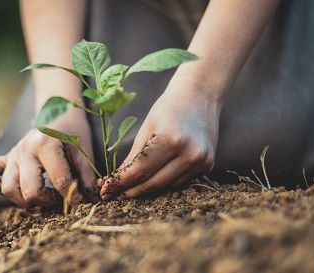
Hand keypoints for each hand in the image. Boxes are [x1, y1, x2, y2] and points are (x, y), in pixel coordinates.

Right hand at [0, 109, 97, 206]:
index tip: (80, 203)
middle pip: (29, 191)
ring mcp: (12, 155)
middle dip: (48, 201)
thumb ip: (86, 177)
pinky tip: (18, 189)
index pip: (59, 182)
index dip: (72, 197)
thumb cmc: (73, 131)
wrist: (58, 111)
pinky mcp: (5, 159)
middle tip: (60, 197)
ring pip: (8, 189)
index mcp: (46, 145)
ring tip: (42, 197)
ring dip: (25, 200)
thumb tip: (92, 202)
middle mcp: (24, 150)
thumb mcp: (84, 150)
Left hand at [98, 83, 220, 199]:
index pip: (139, 171)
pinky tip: (152, 180)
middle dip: (130, 192)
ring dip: (146, 190)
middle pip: (153, 184)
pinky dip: (164, 183)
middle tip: (112, 195)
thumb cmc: (168, 108)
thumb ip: (133, 157)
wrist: (200, 94)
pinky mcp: (208, 164)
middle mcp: (189, 153)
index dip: (120, 184)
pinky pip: (180, 181)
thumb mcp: (146, 128)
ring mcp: (201, 160)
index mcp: (170, 139)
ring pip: (166, 186)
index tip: (105, 191)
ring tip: (128, 190)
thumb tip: (115, 181)